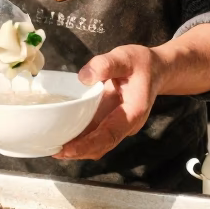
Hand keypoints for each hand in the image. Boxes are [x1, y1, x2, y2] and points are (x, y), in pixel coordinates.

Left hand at [54, 45, 159, 160]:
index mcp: (133, 112)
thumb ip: (106, 64)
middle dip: (77, 151)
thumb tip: (84, 76)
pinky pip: (96, 134)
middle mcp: (127, 124)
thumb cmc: (143, 64)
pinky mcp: (112, 121)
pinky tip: (63, 135)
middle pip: (101, 146)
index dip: (86, 145)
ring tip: (52, 146)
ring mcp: (119, 125)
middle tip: (52, 149)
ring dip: (77, 148)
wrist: (157, 69)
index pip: (108, 135)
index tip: (67, 149)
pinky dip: (80, 138)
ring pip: (98, 144)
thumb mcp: (125, 57)